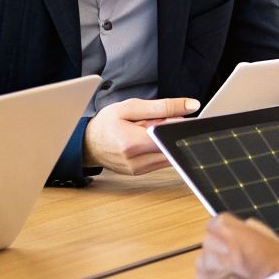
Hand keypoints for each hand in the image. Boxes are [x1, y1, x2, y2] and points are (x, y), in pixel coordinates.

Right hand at [84, 96, 200, 174]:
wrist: (88, 143)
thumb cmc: (106, 123)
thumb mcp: (131, 107)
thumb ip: (163, 106)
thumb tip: (191, 106)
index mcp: (132, 143)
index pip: (170, 137)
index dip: (181, 127)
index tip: (186, 119)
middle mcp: (135, 161)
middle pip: (171, 148)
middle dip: (172, 133)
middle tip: (162, 121)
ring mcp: (138, 169)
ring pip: (169, 156)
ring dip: (166, 142)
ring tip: (150, 130)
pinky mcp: (140, 173)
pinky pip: (161, 161)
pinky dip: (160, 149)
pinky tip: (149, 140)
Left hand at [195, 213, 278, 278]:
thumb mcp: (270, 237)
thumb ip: (249, 229)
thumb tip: (243, 228)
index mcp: (224, 227)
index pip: (216, 225)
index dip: (229, 237)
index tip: (237, 246)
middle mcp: (210, 243)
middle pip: (211, 244)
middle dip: (222, 253)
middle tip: (240, 265)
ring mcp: (205, 265)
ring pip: (206, 264)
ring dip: (217, 270)